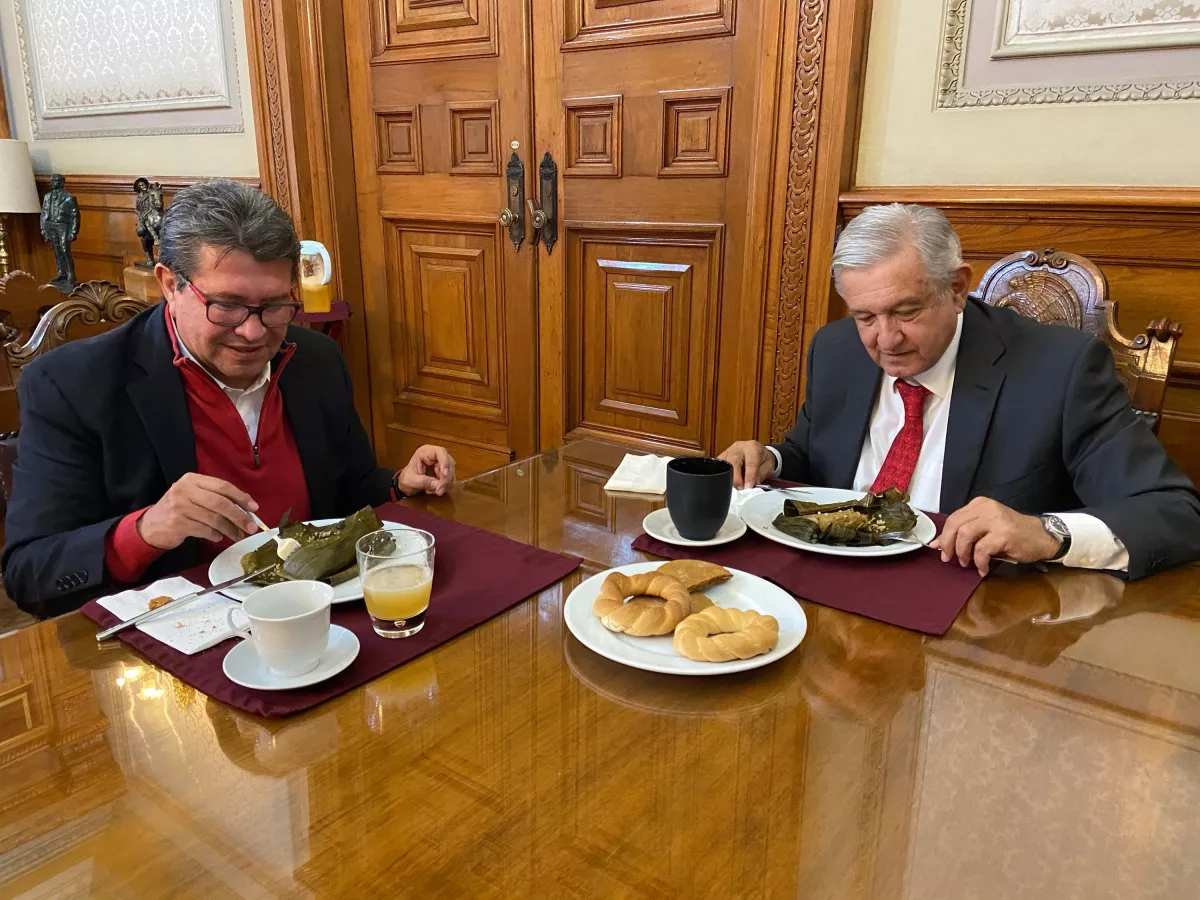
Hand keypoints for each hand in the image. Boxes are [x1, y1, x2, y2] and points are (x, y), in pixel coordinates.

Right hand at [137, 474, 257, 549]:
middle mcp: (185, 490)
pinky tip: (218, 537)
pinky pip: (205, 530)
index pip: (222, 486)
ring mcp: (180, 507)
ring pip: (215, 519)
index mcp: (192, 480)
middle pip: (221, 503)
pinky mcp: (177, 523)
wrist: (151, 525)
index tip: (254, 508)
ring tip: (237, 535)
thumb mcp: (194, 496)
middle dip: (240, 516)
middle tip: (252, 527)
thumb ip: (216, 498)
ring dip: (230, 529)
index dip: (241, 497)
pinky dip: (216, 535)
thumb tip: (246, 509)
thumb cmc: (179, 510)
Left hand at [397, 445, 455, 496]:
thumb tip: (437, 484)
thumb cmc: (406, 479)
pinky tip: (435, 490)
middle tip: (439, 490)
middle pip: (449, 463)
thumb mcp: (411, 480)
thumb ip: (423, 481)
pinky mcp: (444, 473)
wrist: (407, 485)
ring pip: (451, 472)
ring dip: (446, 484)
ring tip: (435, 491)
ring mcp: (441, 464)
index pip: (440, 452)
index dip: (445, 462)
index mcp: (425, 452)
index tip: (444, 474)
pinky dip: (445, 487)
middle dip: (446, 478)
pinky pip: (450, 479)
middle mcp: (435, 456)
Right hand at [719, 440, 776, 488]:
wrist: (759, 453)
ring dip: (728, 479)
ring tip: (734, 489)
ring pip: (723, 465)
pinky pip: (719, 467)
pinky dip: (723, 476)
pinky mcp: (721, 457)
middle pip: (733, 462)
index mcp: (752, 447)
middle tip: (739, 490)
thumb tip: (750, 486)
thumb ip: (760, 476)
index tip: (748, 487)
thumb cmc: (763, 459)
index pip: (750, 462)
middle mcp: (738, 447)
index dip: (749, 476)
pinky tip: (728, 484)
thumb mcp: (768, 467)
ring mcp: (728, 451)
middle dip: (736, 478)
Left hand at [933, 497, 1061, 575]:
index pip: (953, 518)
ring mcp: (996, 520)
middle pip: (955, 525)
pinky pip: (981, 550)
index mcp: (979, 505)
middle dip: (948, 544)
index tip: (938, 548)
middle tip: (948, 558)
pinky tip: (982, 568)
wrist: (1041, 537)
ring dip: (962, 553)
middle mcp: (986, 509)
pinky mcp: (1004, 534)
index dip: (943, 535)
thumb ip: (963, 533)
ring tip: (966, 563)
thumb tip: (937, 544)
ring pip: (965, 535)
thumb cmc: (1012, 533)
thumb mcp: (986, 528)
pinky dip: (979, 562)